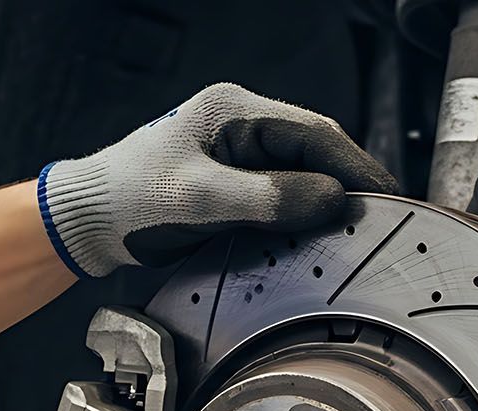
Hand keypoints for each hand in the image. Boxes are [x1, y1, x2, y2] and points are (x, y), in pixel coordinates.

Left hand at [37, 82, 398, 277]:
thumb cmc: (129, 200)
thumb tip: (331, 200)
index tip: (387, 198)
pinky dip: (307, 212)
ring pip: (304, 173)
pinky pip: (285, 192)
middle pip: (316, 151)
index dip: (356, 167)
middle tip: (386, 220)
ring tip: (362, 229)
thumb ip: (267, 198)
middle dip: (351, 184)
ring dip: (330, 199)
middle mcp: (242, 124)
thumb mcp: (200, 200)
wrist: (90, 222)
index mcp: (234, 111)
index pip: (315, 134)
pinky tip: (322, 233)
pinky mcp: (236, 181)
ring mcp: (240, 152)